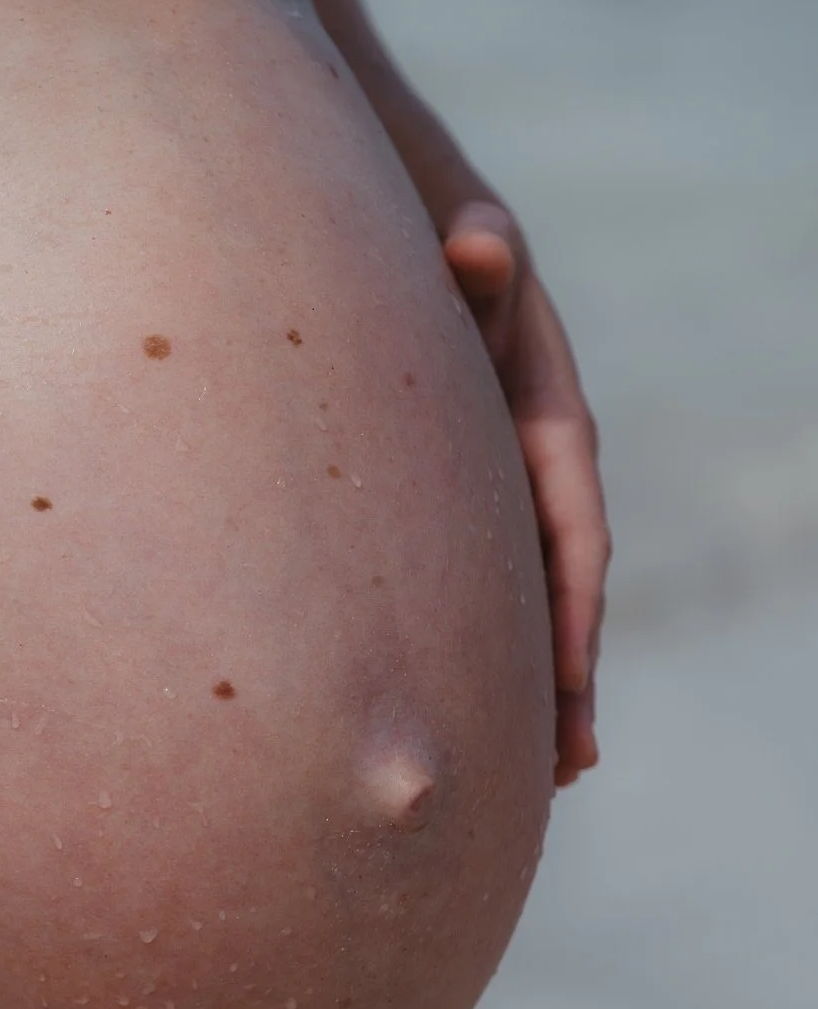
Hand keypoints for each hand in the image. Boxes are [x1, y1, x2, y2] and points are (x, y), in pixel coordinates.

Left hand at [443, 202, 609, 785]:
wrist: (434, 236)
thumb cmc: (443, 242)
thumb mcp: (464, 238)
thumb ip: (476, 256)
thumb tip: (474, 245)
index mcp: (550, 418)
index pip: (572, 530)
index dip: (574, 613)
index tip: (570, 691)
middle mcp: (540, 464)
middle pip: (559, 583)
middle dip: (565, 672)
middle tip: (565, 765)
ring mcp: (502, 483)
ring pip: (521, 591)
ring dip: (530, 674)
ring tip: (532, 771)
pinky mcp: (463, 494)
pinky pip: (479, 574)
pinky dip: (482, 636)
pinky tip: (468, 703)